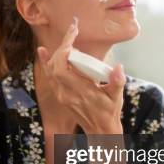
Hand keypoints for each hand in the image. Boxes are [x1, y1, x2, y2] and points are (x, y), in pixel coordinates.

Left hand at [37, 17, 124, 133]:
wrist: (100, 130)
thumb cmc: (109, 112)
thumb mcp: (117, 97)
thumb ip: (117, 82)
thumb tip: (119, 67)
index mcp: (80, 92)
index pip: (63, 68)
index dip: (63, 50)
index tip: (72, 36)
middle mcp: (66, 94)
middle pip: (54, 67)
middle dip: (61, 48)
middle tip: (72, 33)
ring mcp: (61, 95)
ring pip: (50, 71)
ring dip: (53, 54)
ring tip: (62, 39)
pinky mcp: (60, 96)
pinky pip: (50, 77)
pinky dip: (47, 63)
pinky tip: (44, 53)